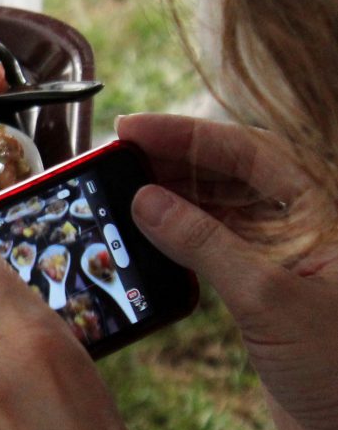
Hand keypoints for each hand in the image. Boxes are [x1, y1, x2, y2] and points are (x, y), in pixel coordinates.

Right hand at [118, 113, 337, 429]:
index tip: (128, 130)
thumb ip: (204, 243)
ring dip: (169, 199)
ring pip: (218, 208)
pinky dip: (177, 239)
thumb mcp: (268, 299)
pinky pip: (213, 246)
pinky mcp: (265, 291)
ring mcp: (283, 257)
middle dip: (170, 162)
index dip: (183, 135)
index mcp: (323, 209)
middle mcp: (304, 225)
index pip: (246, 148)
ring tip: (118, 193)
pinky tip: (143, 240)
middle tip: (114, 160)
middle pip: (228, 172)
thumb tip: (145, 200)